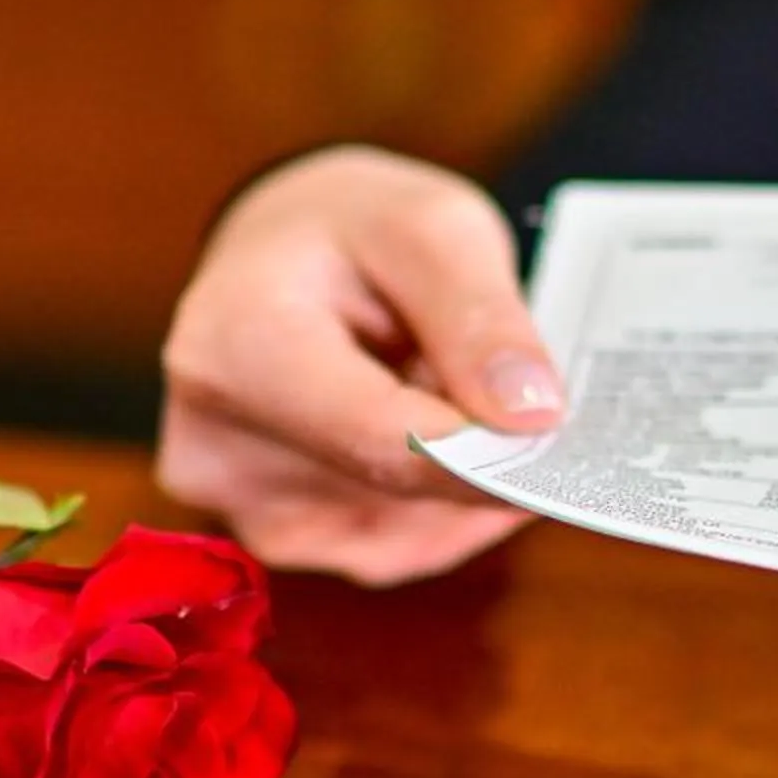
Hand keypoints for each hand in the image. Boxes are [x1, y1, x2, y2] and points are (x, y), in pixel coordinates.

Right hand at [158, 146, 558, 584]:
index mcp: (232, 346)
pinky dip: (441, 510)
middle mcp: (213, 443)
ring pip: (404, 530)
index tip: (564, 445)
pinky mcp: (276, 538)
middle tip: (557, 428)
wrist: (275, 265)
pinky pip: (392, 550)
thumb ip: (480, 315)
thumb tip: (533, 416)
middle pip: (393, 488)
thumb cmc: (348, 232)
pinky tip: (452, 453)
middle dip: (485, 464)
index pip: (377, 435)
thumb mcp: (428, 227)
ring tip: (472, 407)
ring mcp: (239, 504)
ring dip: (464, 486)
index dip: (484, 451)